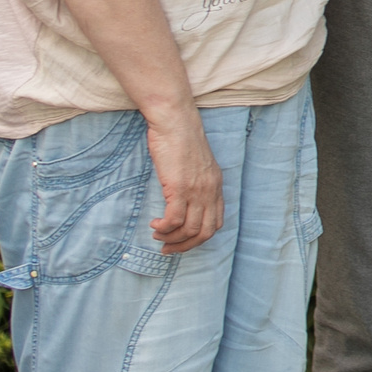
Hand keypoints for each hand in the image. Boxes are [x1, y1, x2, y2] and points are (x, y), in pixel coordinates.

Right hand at [143, 110, 222, 253]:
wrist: (175, 122)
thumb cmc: (180, 139)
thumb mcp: (195, 164)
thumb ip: (196, 182)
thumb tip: (184, 198)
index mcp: (215, 186)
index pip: (216, 222)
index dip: (199, 237)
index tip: (182, 241)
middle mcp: (210, 191)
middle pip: (205, 232)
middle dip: (186, 246)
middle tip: (168, 249)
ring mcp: (196, 191)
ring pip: (190, 229)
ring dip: (172, 239)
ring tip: (158, 236)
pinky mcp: (180, 188)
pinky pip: (174, 220)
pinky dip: (164, 229)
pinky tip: (155, 226)